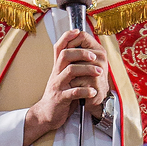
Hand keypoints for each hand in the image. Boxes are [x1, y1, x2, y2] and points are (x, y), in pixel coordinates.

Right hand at [23, 30, 109, 145]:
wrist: (47, 114)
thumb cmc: (59, 94)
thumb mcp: (63, 78)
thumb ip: (72, 66)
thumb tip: (86, 52)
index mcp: (57, 67)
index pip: (59, 47)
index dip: (67, 37)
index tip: (78, 31)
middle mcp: (56, 73)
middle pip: (65, 55)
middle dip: (81, 53)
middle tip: (94, 56)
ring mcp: (57, 85)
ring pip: (70, 71)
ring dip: (87, 70)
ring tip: (99, 72)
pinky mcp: (60, 98)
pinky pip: (73, 92)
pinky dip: (85, 91)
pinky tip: (93, 92)